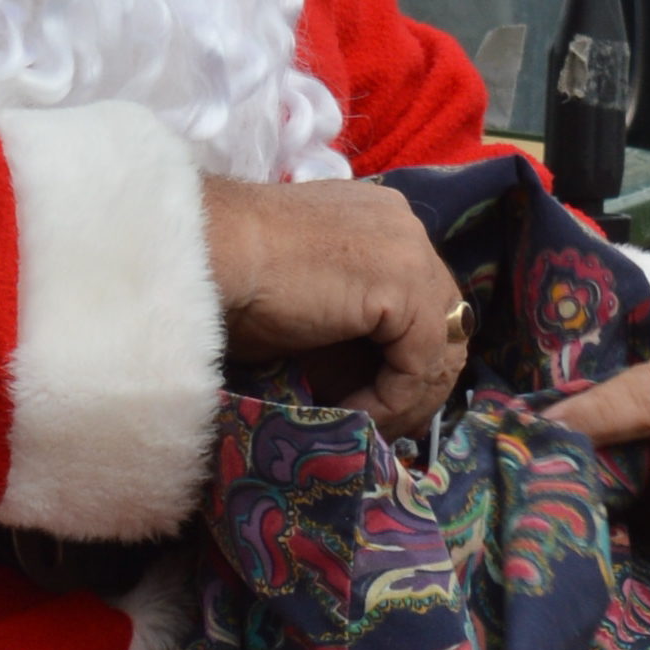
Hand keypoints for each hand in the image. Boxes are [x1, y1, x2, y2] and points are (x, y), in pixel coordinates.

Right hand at [203, 174, 469, 442]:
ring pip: (440, 346)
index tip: (381, 402)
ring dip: (406, 399)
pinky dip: (391, 399)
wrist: (205, 255)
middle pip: (445, 322)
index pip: (425, 300)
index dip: (410, 358)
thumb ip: (349, 328)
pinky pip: (419, 362)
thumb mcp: (308, 304)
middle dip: (419, 383)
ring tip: (367, 427)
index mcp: (381, 223)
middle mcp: (404, 228)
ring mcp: (409, 252)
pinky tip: (354, 413)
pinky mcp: (404, 283)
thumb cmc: (231, 280)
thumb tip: (374, 387)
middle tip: (387, 427)